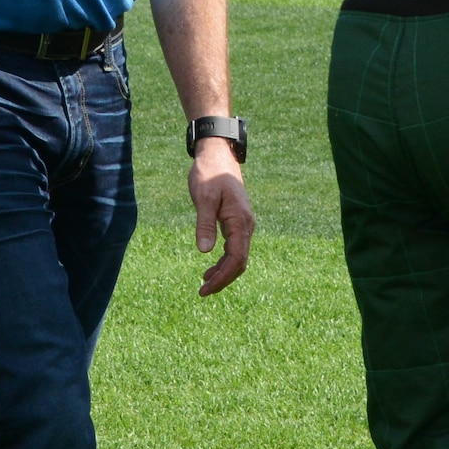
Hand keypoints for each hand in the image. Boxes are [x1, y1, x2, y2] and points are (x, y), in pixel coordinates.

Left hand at [189, 138, 253, 296]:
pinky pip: (235, 248)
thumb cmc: (210, 173)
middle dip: (223, 279)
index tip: (205, 288)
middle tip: (202, 292)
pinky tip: (210, 267)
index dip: (222, 277)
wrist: (219, 155)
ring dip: (223, 272)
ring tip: (204, 284)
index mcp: (240, 221)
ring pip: (239, 256)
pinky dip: (224, 261)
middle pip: (240, 262)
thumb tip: (204, 251)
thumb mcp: (203, 197)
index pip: (236, 258)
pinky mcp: (238, 222)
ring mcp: (244, 224)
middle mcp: (247, 225)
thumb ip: (205, 224)